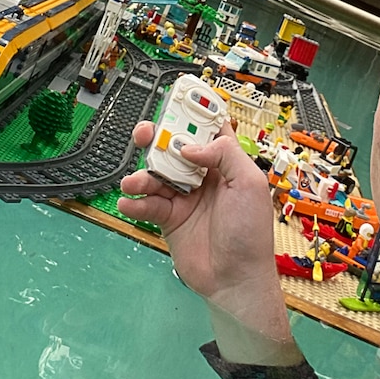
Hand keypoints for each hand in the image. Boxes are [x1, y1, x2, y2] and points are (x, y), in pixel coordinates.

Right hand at [119, 120, 301, 363]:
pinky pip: (146, 204)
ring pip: (155, 175)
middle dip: (157, 139)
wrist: (235, 278)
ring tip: (134, 183)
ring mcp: (184, 198)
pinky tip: (130, 203)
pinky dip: (134, 201)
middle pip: (174, 148)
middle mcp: (203, 177)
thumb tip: (189, 146)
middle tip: (144, 135)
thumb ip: (224, 155)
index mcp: (227, 164)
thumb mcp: (249, 184)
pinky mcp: (168, 219)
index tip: (176, 100)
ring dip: (141, 175)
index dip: (193, 115)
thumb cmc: (250, 231)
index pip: (209, 131)